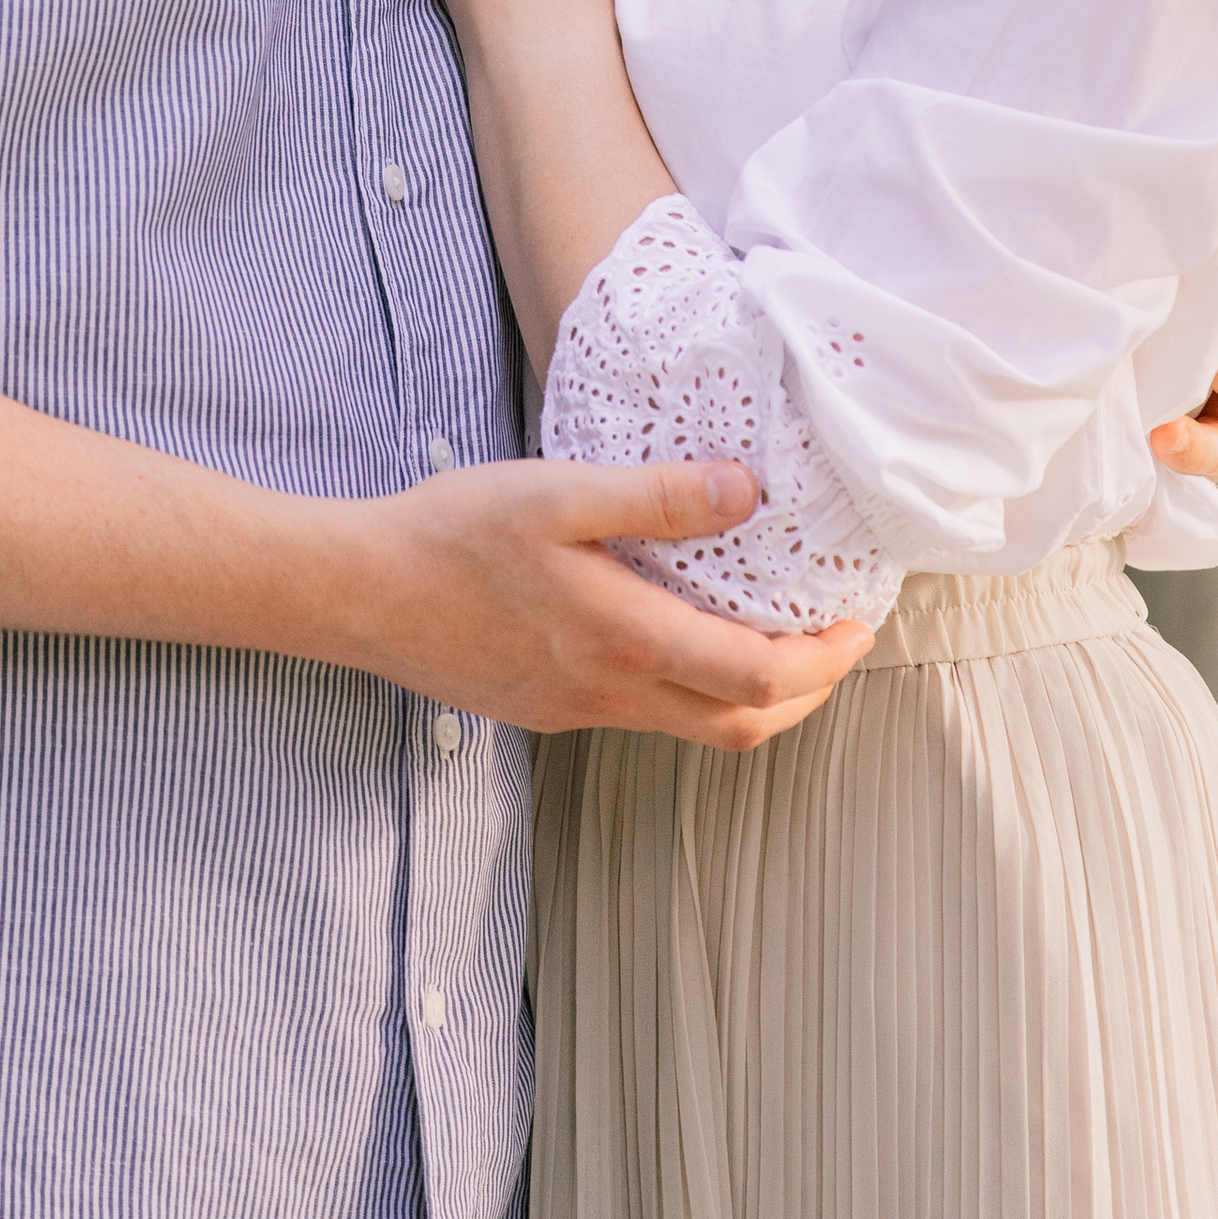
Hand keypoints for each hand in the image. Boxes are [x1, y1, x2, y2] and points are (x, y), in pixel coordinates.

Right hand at [343, 453, 872, 744]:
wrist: (363, 591)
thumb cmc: (455, 533)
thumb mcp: (559, 492)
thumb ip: (658, 496)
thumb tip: (748, 492)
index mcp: (623, 638)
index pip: (758, 680)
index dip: (824, 660)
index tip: (855, 622)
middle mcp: (610, 691)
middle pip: (741, 725)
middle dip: (808, 693)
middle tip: (836, 643)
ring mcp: (579, 709)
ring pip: (694, 726)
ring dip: (754, 696)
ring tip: (780, 642)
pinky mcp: (550, 708)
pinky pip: (646, 714)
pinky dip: (694, 689)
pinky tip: (686, 639)